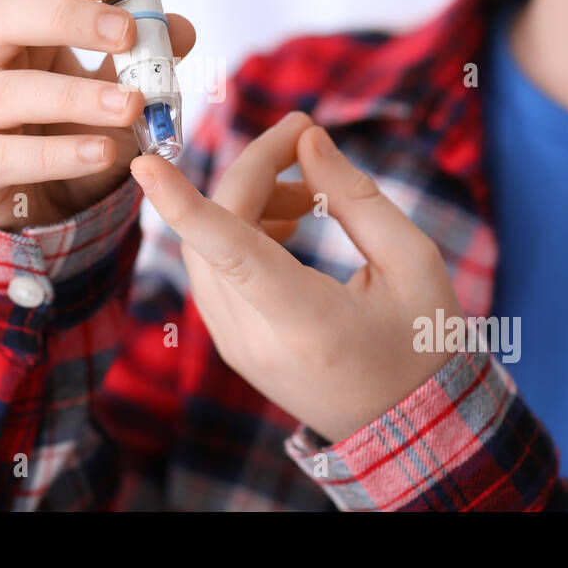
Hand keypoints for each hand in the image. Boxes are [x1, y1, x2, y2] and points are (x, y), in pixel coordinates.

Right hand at [0, 0, 195, 228]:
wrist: (25, 203)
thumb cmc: (60, 127)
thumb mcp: (106, 86)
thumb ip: (138, 56)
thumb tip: (181, 29)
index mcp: (9, 22)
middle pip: (2, 17)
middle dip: (69, 18)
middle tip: (126, 34)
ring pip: (8, 92)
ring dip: (75, 95)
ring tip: (131, 105)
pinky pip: (6, 156)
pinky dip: (60, 155)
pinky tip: (104, 153)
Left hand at [129, 110, 461, 443]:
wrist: (409, 430)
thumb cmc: (422, 343)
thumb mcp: (413, 263)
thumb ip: (356, 196)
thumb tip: (307, 139)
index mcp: (308, 323)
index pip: (232, 253)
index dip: (184, 205)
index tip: (145, 164)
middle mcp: (257, 340)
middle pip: (219, 234)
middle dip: (254, 171)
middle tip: (302, 137)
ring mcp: (236, 347)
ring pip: (207, 249)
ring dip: (248, 201)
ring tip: (310, 196)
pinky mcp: (231, 345)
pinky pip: (214, 271)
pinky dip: (240, 232)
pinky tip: (289, 224)